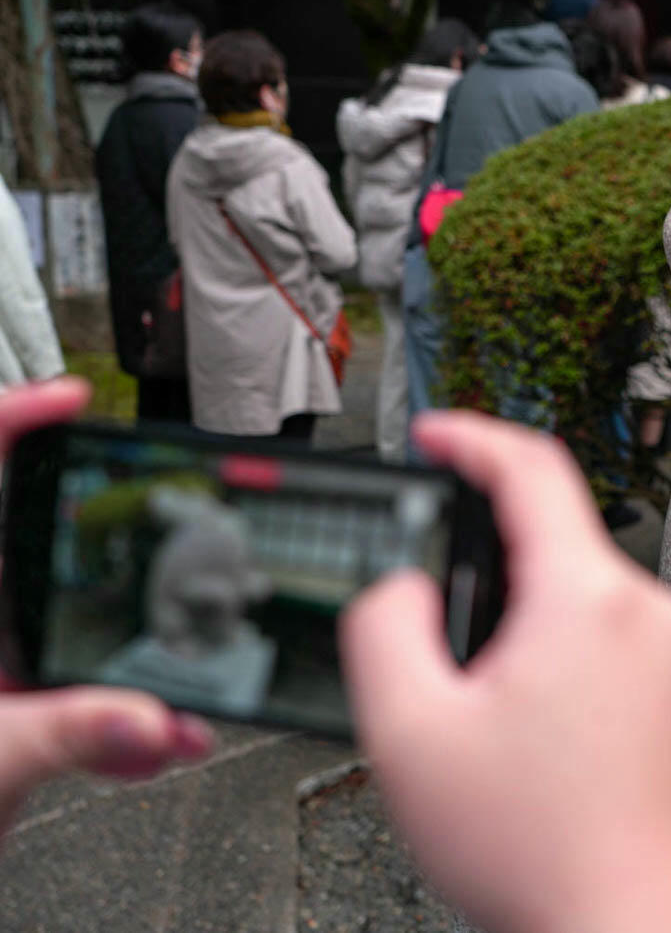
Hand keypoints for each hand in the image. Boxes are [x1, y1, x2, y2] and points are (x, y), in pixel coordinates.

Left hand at [0, 379, 214, 842]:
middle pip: (47, 544)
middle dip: (124, 562)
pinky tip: (155, 748)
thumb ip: (65, 738)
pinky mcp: (20, 710)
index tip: (69, 399)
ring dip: (141, 668)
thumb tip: (153, 718)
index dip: (13, 424)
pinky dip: (134, 722)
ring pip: (83, 627)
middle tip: (178, 551)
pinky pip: (95, 694)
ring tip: (171, 705)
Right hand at [340, 411, 670, 932]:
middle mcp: (648, 614)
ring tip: (477, 713)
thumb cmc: (543, 853)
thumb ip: (386, 627)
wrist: (634, 931)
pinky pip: (608, 644)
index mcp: (588, 600)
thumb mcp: (412, 733)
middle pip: (553, 540)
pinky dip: (557, 661)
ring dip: (518, 624)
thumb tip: (402, 585)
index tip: (434, 437)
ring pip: (578, 598)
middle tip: (433, 633)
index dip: (470, 438)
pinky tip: (527, 739)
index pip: (531, 467)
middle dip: (481, 565)